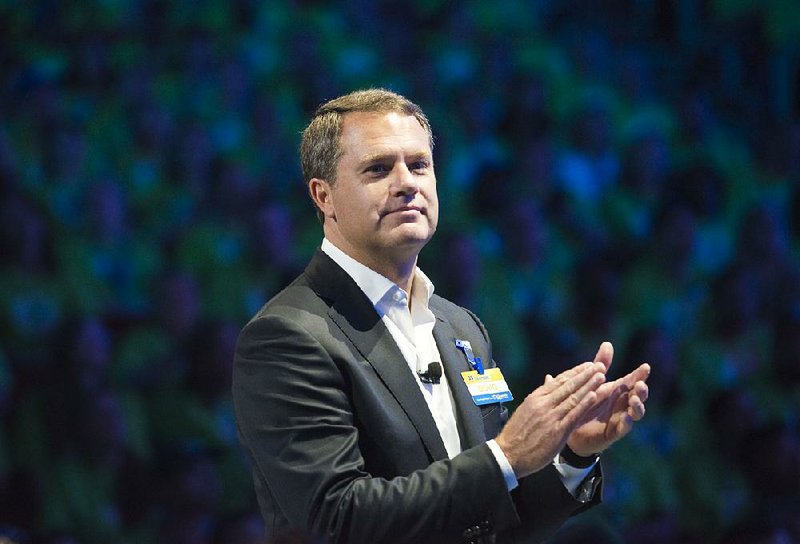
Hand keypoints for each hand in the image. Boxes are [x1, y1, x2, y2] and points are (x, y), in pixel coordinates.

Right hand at [495, 361, 605, 478]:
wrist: (508, 454)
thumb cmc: (516, 433)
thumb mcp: (526, 409)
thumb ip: (540, 396)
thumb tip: (549, 380)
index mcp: (536, 397)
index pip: (558, 381)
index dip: (574, 372)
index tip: (587, 365)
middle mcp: (544, 403)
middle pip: (568, 386)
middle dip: (585, 375)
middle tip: (599, 365)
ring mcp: (551, 416)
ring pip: (573, 397)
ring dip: (588, 386)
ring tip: (601, 376)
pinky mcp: (557, 431)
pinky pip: (573, 415)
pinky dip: (584, 404)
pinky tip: (594, 395)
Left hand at [564, 342, 649, 455]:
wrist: (570, 426)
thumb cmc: (584, 401)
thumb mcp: (592, 381)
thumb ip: (601, 364)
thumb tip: (607, 343)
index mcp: (618, 391)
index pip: (633, 381)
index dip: (640, 374)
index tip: (645, 366)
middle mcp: (622, 404)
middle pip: (639, 396)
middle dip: (642, 391)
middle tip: (640, 386)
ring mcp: (620, 418)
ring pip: (636, 413)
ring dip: (638, 406)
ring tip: (634, 400)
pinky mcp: (613, 432)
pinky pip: (623, 429)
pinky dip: (626, 424)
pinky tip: (625, 418)